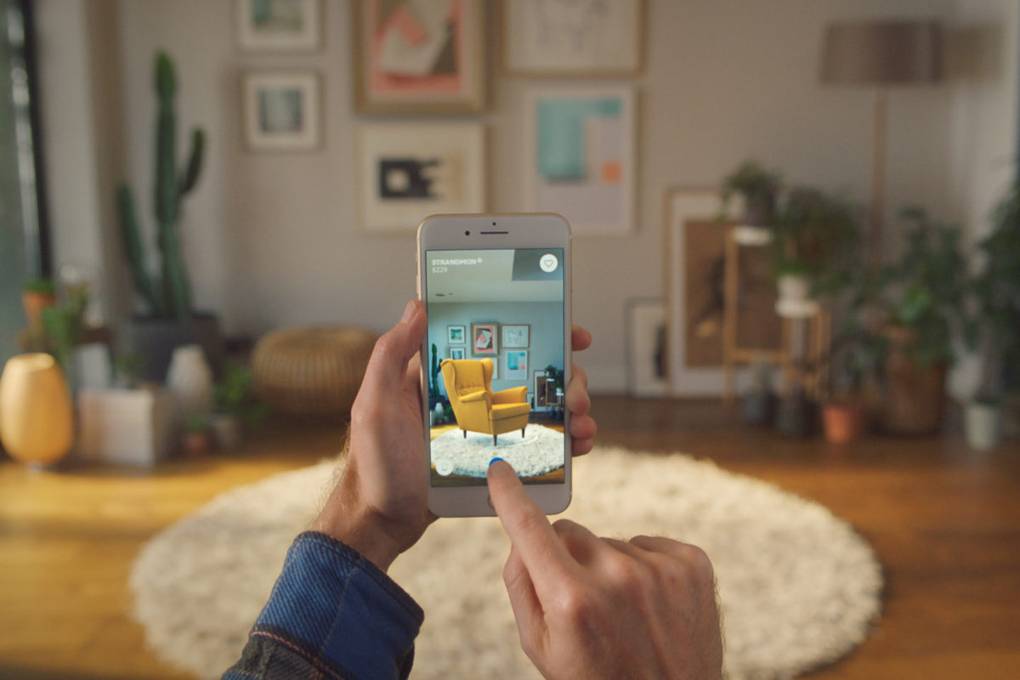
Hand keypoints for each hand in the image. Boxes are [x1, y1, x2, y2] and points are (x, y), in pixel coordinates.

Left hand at [313, 300, 597, 570]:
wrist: (384, 522)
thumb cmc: (374, 464)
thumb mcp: (375, 404)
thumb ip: (390, 355)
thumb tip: (417, 306)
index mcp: (447, 376)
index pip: (496, 341)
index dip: (535, 330)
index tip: (569, 331)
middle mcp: (473, 397)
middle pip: (530, 372)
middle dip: (565, 375)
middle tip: (575, 393)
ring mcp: (488, 429)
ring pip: (541, 406)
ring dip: (571, 407)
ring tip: (580, 421)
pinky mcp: (498, 459)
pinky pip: (538, 444)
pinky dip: (564, 440)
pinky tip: (579, 444)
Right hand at [487, 461, 722, 679]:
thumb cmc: (597, 679)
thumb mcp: (541, 647)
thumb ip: (522, 585)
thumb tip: (519, 535)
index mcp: (571, 600)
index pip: (530, 528)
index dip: (510, 496)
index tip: (500, 471)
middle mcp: (617, 577)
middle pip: (570, 533)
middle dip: (567, 559)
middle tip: (584, 604)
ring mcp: (659, 569)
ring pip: (610, 542)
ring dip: (609, 568)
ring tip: (625, 614)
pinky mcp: (692, 564)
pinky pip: (648, 544)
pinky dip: (645, 567)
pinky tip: (650, 604)